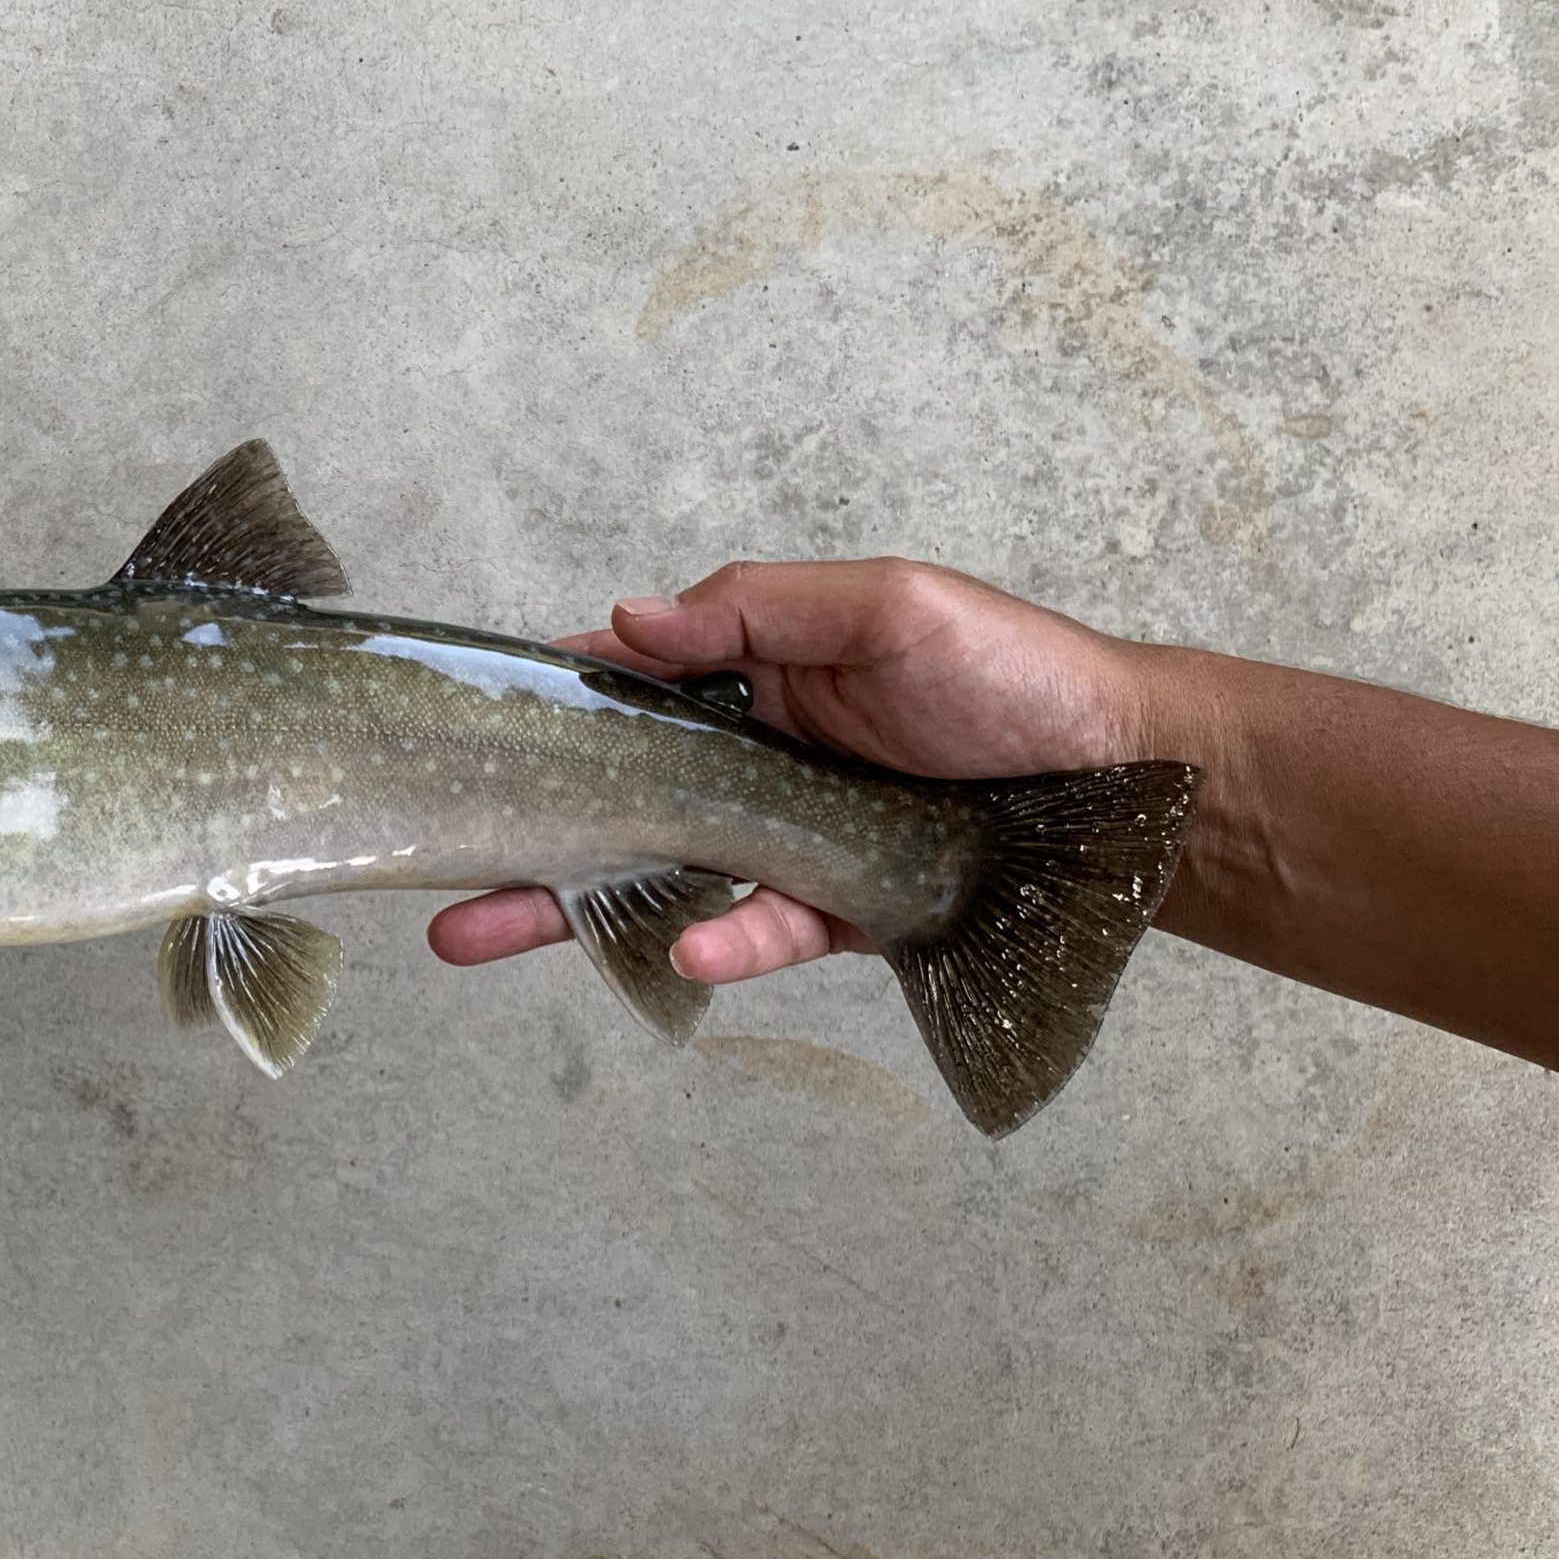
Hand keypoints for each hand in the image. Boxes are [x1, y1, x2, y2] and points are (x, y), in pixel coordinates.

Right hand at [429, 557, 1147, 983]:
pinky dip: (719, 942)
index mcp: (754, 678)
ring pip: (656, 878)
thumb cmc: (1013, 675)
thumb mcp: (886, 607)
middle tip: (427, 868)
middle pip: (613, 801)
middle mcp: (754, 763)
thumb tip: (628, 620)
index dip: (546, 709)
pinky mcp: (836, 914)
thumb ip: (756, 609)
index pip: (626, 690)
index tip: (462, 728)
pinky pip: (758, 932)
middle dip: (519, 834)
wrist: (1130, 783)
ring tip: (478, 933)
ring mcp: (786, 844)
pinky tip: (682, 951)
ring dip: (567, 909)